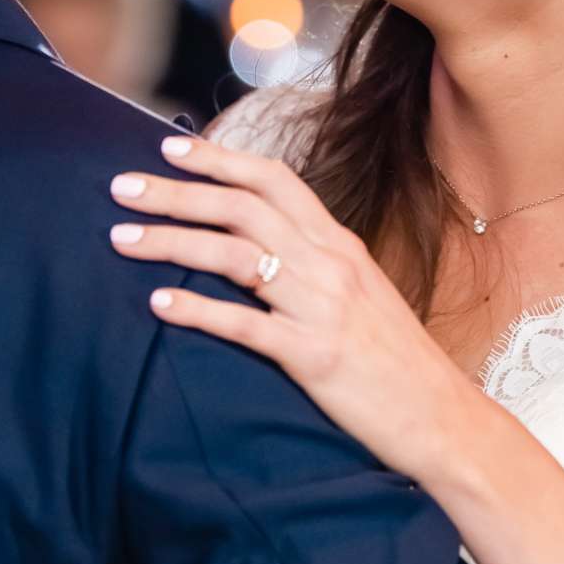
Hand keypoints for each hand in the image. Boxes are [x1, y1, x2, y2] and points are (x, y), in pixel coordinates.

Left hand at [109, 135, 488, 483]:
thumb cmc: (395, 361)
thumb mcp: (359, 294)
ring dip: (171, 241)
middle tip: (121, 186)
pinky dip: (198, 310)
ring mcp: (322, 308)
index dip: (220, 158)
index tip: (169, 146)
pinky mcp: (315, 356)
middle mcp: (330, 264)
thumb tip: (257, 246)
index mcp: (340, 244)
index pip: (275, 181)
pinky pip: (246, 325)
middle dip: (176, 192)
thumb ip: (313, 264)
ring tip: (121, 239)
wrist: (443, 418)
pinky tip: (159, 304)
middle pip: (242, 208)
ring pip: (234, 256)